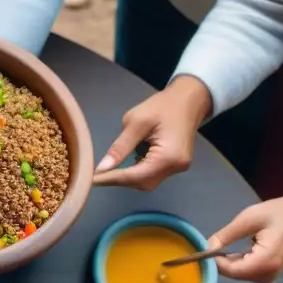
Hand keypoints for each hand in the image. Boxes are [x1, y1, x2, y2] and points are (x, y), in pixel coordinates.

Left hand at [93, 76, 212, 189]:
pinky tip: (126, 162)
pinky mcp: (175, 165)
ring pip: (146, 181)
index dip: (113, 179)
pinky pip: (152, 174)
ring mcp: (178, 168)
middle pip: (142, 182)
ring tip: (111, 168)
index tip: (92, 179)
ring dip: (127, 176)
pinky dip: (137, 171)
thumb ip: (120, 147)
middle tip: (99, 174)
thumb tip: (102, 168)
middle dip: (120, 180)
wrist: (189, 99)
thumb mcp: (136, 122)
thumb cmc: (163, 106)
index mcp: (169, 156)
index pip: (136, 176)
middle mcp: (176, 167)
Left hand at [207, 187, 282, 282]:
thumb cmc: (275, 212)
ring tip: (227, 245)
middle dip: (221, 262)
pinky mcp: (268, 274)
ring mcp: (270, 276)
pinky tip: (237, 251)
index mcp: (266, 261)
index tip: (204, 250)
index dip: (215, 262)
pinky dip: (237, 263)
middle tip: (214, 244)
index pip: (232, 270)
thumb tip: (208, 247)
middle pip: (234, 274)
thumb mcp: (247, 219)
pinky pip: (245, 272)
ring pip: (238, 274)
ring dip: (228, 262)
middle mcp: (269, 273)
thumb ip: (226, 235)